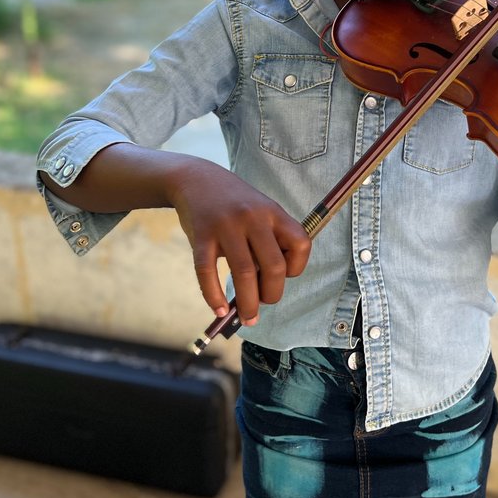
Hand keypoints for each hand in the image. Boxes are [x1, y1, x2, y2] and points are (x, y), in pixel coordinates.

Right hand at [168, 161, 311, 325]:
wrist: (197, 179)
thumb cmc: (235, 204)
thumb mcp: (261, 210)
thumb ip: (270, 241)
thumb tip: (268, 289)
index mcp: (273, 212)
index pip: (300, 244)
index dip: (297, 267)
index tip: (284, 276)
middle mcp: (254, 217)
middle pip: (274, 266)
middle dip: (272, 295)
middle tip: (263, 306)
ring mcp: (227, 225)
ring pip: (243, 273)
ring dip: (248, 303)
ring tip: (247, 318)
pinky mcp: (202, 234)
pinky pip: (207, 271)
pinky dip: (213, 295)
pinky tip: (219, 309)